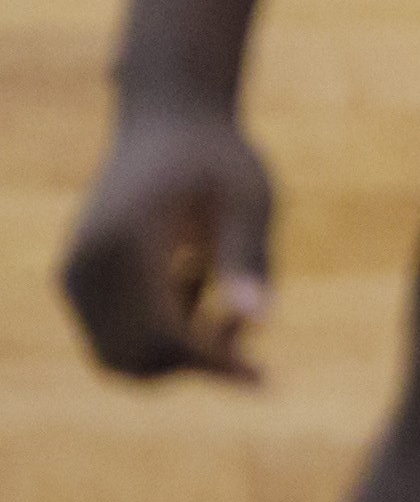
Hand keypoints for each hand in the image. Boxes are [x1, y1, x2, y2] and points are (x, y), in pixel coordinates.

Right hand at [61, 93, 278, 384]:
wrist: (166, 123)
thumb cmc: (217, 156)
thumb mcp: (249, 198)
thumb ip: (248, 257)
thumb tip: (261, 323)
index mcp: (125, 245)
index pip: (163, 338)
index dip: (214, 366)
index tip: (263, 378)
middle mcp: (85, 268)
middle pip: (137, 360)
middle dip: (196, 362)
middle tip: (246, 320)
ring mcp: (73, 277)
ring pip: (122, 356)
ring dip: (177, 350)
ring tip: (219, 287)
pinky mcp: (76, 282)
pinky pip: (114, 336)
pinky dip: (159, 332)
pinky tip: (191, 278)